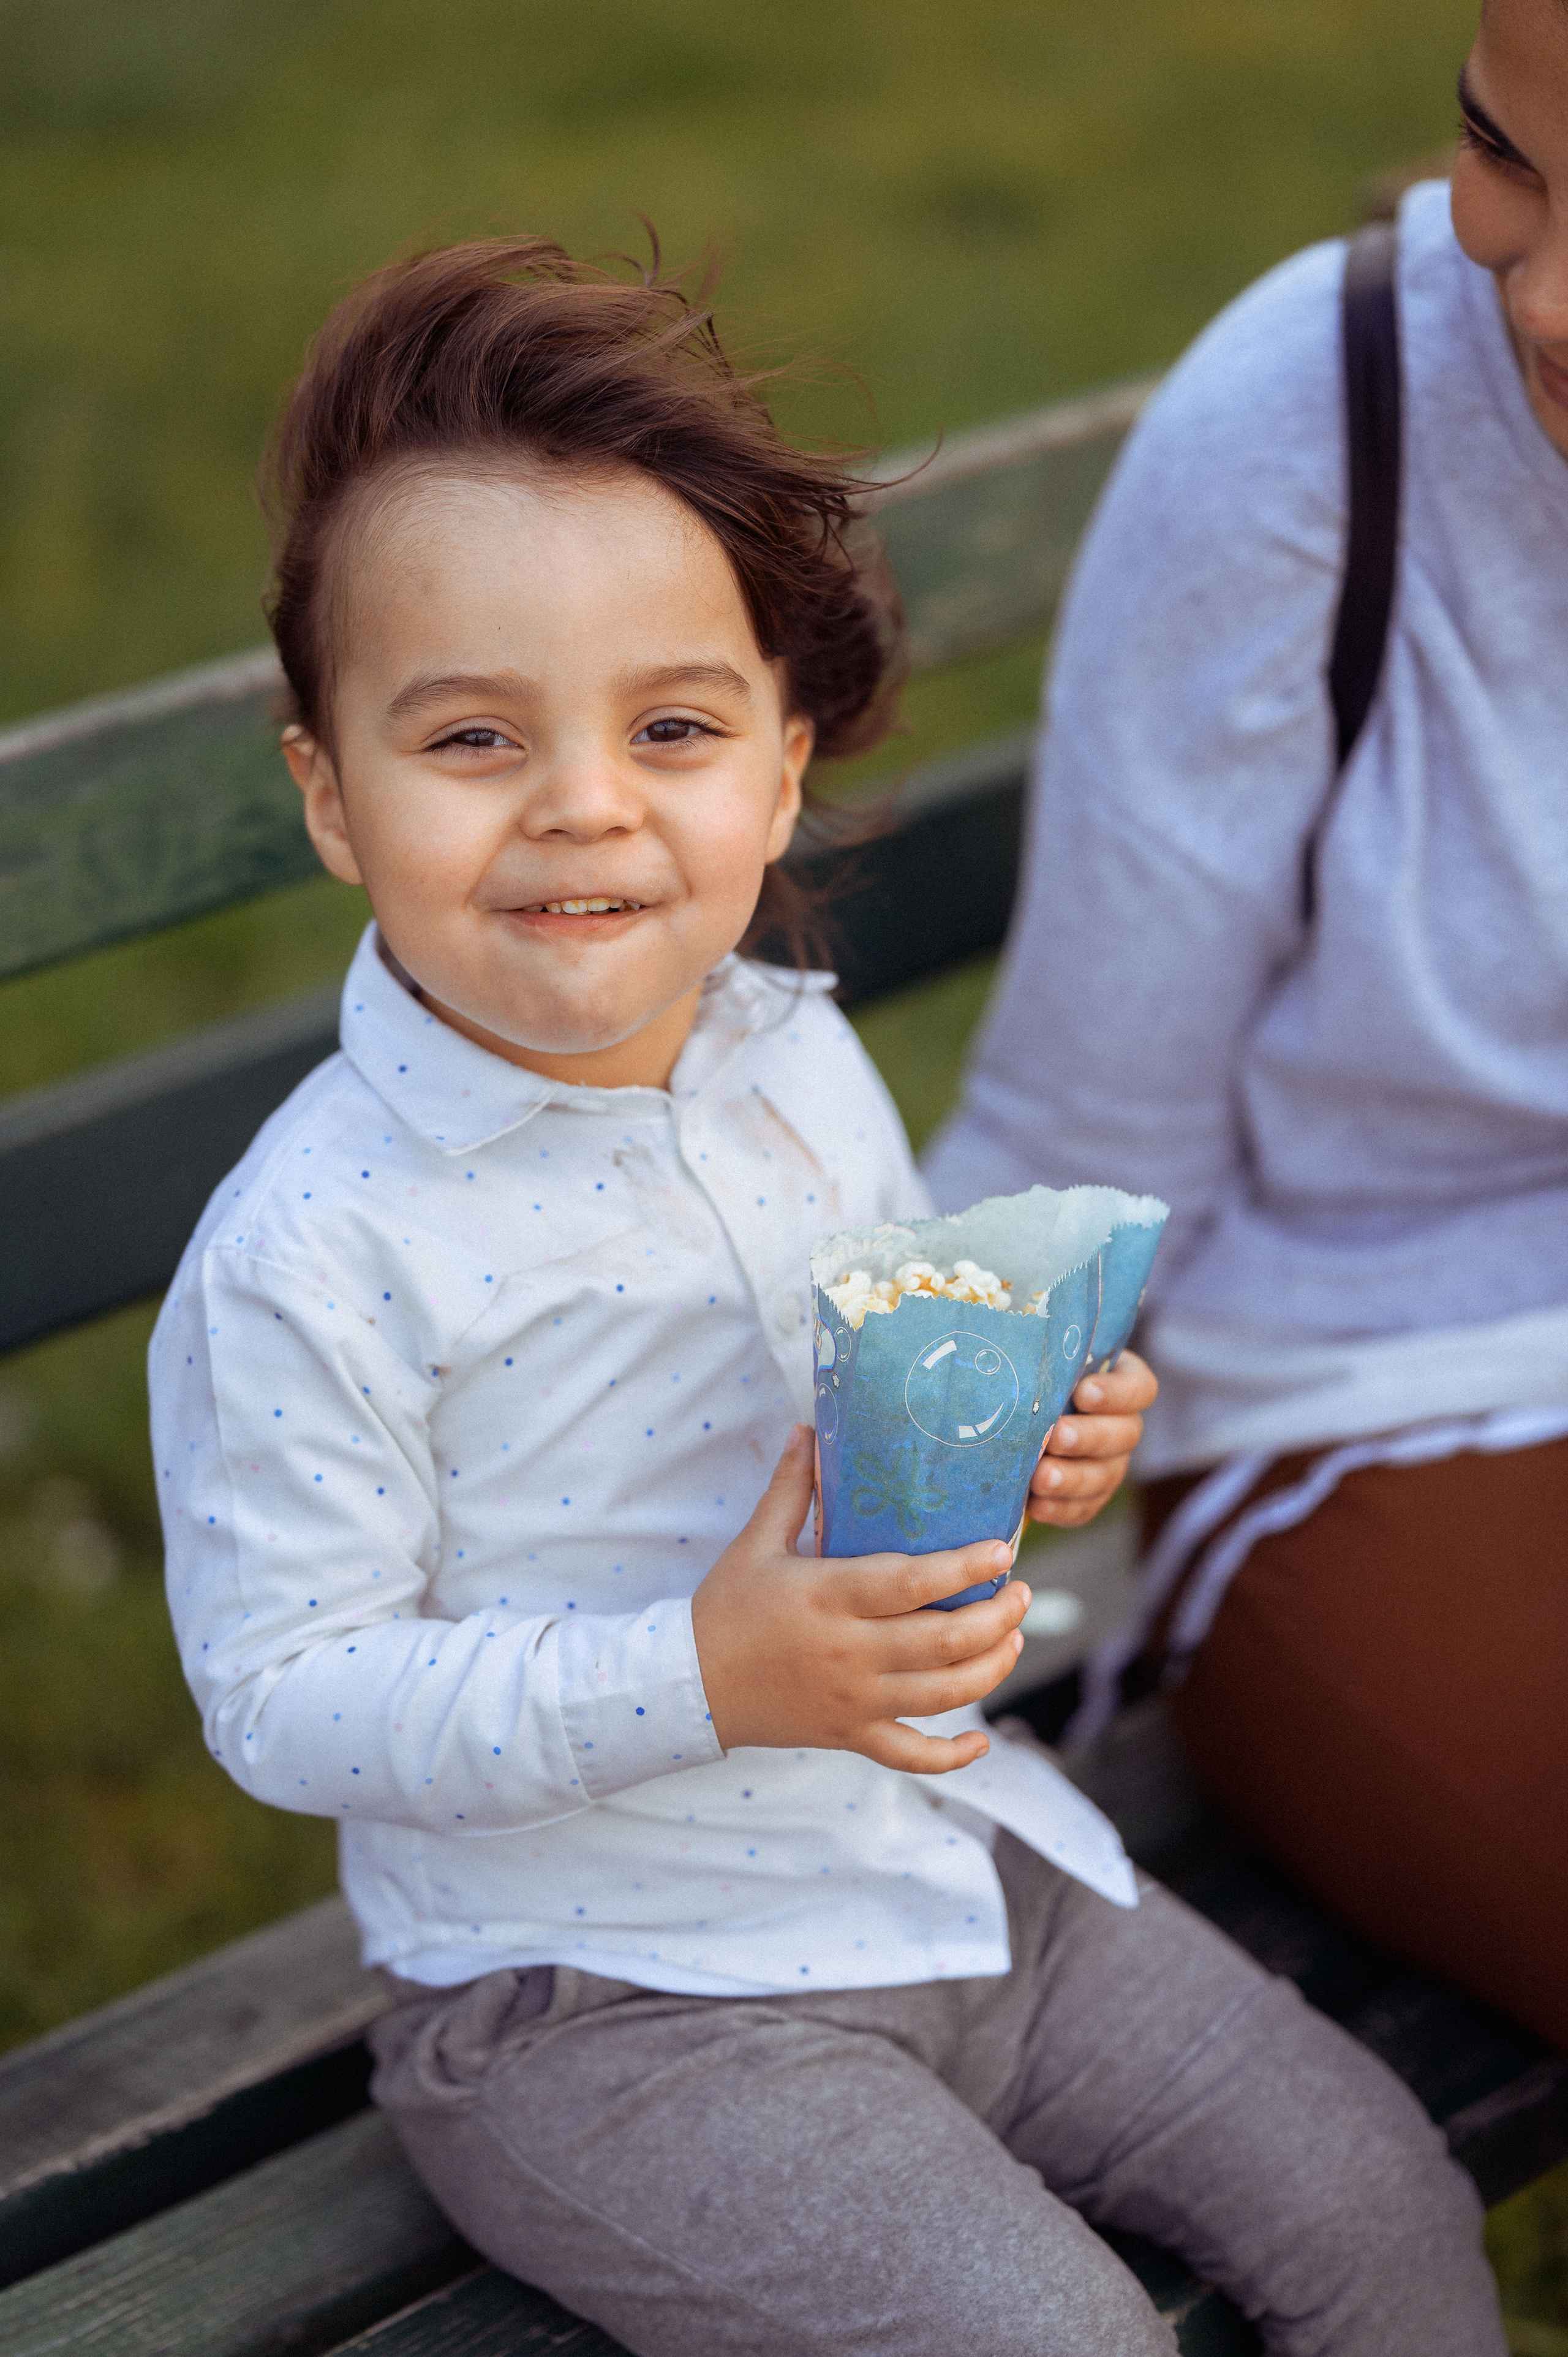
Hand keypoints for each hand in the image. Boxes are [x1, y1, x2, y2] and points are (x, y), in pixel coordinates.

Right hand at [691, 1426, 1029, 1773]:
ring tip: (1014, 1638)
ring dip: (991, 1667)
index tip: (1003, 1549)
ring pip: (943, 1695)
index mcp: (829, 1597)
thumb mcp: (755, 1543)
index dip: (965, 1568)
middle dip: (997, 1618)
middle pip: (944, 1641)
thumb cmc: (724, 1608)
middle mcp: (850, 1652)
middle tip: (1022, 1592)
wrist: (689, 1686)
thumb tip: (807, 1429)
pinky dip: (951, 1755)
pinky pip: (911, 1754)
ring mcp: (854, 1701)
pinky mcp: (850, 1736)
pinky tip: (980, 1741)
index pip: (912, 1582)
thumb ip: (790, 1489)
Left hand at [1027, 1348, 1156, 1528]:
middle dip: (1089, 1436)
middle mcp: (1122, 1426)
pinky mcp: (1087, 1497)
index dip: (1117, 1393)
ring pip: (1104, 1475)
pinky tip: (1036, 1505)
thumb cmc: (1029, 1373)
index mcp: (1120, 1384)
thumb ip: (1042, 1355)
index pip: (1139, 1388)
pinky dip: (1060, 1508)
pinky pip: (1083, 1508)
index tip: (1083, 1393)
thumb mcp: (1039, 1358)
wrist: (1011, 1413)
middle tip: (1056, 1435)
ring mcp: (1109, 1465)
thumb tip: (1020, 1352)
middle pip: (1124, 1435)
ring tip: (1041, 1476)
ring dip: (1073, 1478)